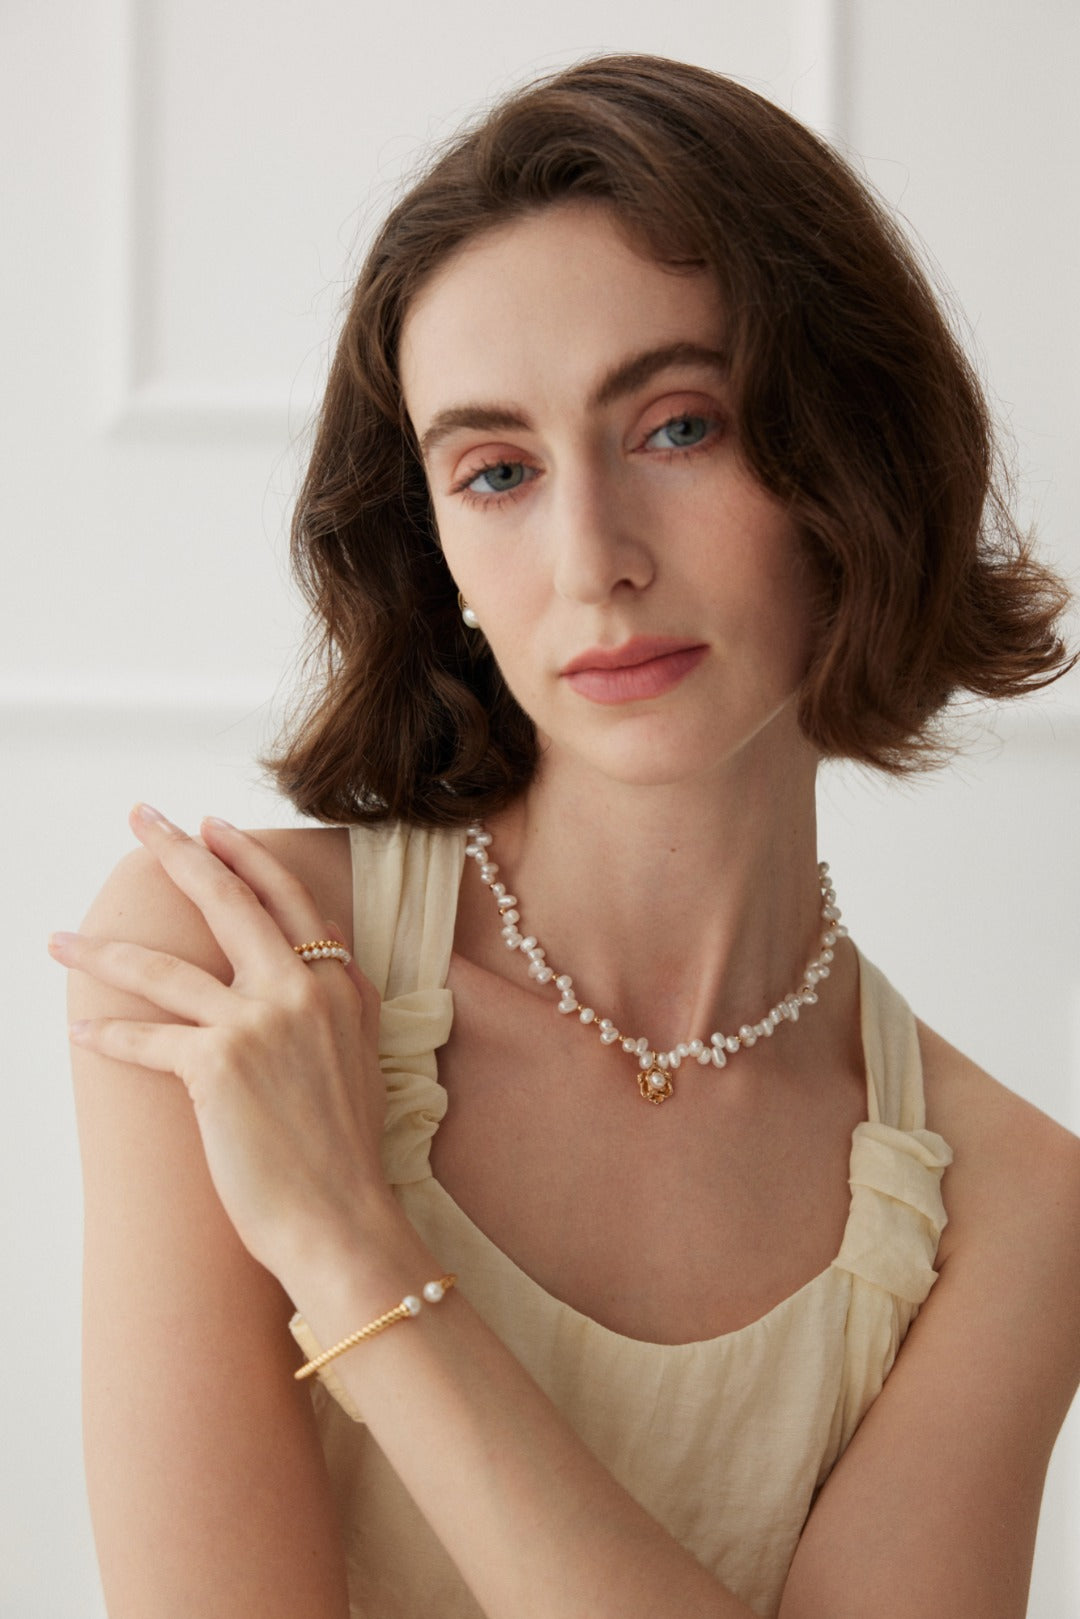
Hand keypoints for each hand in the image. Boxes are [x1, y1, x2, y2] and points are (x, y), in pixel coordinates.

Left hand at [51, 805, 388, 1293]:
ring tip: (59, 942)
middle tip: (141, 818)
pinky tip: (80, 1034)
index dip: (245, 855)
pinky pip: (146, 1039)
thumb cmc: (346, 1151)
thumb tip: (327, 936)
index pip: (288, 898)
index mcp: (342, 985)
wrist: (342, 1219)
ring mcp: (261, 1023)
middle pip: (228, 900)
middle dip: (176, 851)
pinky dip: (107, 1039)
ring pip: (164, 969)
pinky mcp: (217, 1067)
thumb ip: (343, 991)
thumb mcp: (361, 1054)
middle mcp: (304, 990)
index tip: (208, 826)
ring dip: (101, 954)